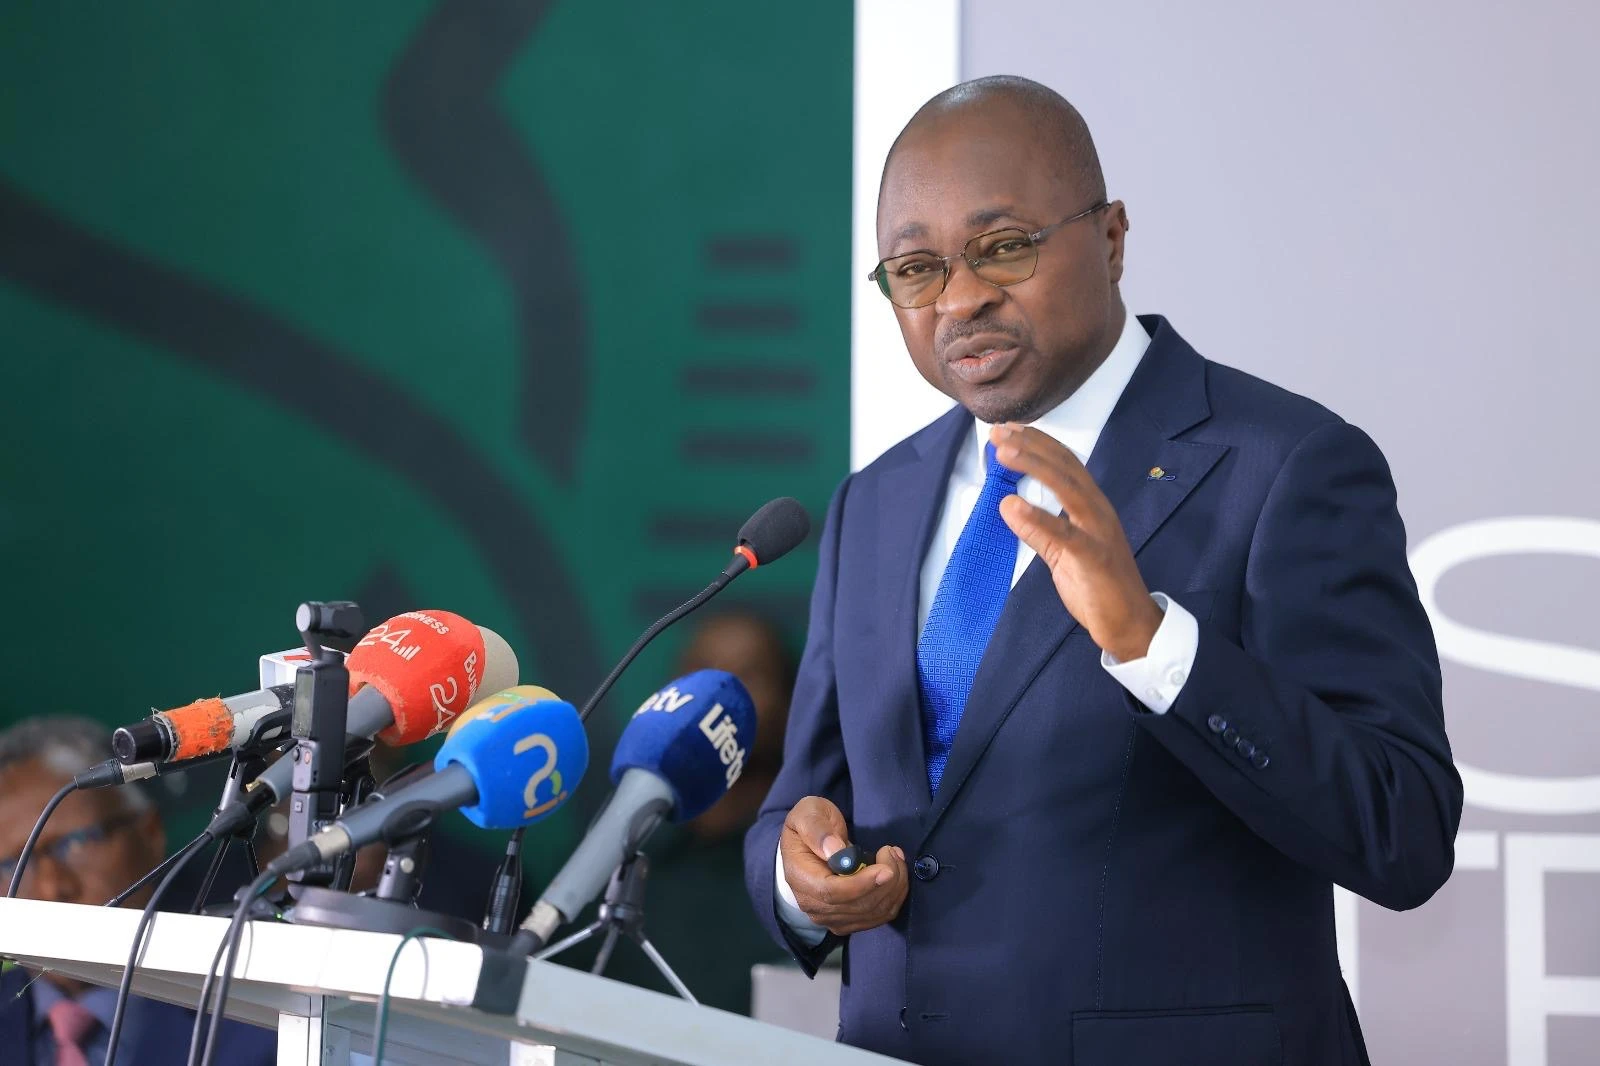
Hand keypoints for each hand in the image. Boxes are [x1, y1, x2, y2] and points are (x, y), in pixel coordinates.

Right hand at [780, 796, 907, 935]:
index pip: (831, 892)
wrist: (810, 841)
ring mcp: (830, 916)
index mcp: (800, 877)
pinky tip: (894, 874)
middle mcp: (812, 904)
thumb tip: (835, 851)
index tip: (885, 869)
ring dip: (894, 887)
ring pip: (872, 913)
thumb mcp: (807, 814)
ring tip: (894, 857)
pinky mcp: (847, 920)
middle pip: (857, 906)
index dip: (861, 884)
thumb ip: (817, 830)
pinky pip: (878, 917)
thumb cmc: (810, 823)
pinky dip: (893, 897)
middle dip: (885, 882)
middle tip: (892, 852)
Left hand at [990, 423, 1163, 661]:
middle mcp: (1098, 510)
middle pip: (1064, 467)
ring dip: (1034, 465)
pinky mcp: (1094, 556)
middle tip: (998, 431)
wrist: (1130, 623)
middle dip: (1031, 445)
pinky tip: (1013, 505)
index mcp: (1093, 506)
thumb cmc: (1098, 586)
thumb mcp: (1061, 553)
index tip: (1010, 429)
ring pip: (1067, 487)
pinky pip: (1064, 533)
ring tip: (1004, 451)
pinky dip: (1038, 517)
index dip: (1038, 443)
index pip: (1065, 464)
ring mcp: (1098, 531)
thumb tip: (1007, 506)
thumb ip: (1038, 529)